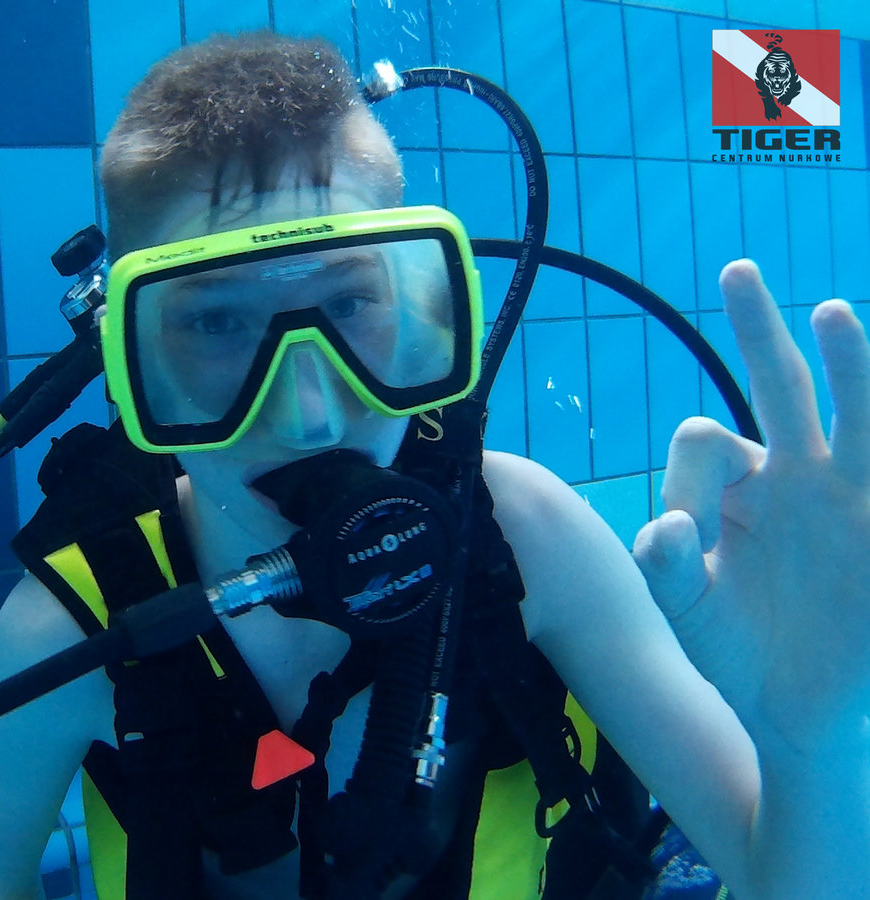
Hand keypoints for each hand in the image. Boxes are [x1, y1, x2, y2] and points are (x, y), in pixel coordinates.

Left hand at [632, 259, 869, 751]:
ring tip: (832, 312)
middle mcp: (791, 475)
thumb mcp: (684, 613)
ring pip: (855, 413)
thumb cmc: (731, 652)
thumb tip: (663, 528)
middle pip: (775, 386)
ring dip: (850, 364)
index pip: (705, 439)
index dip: (690, 476)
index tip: (687, 537)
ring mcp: (848, 495)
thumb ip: (665, 571)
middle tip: (734, 270)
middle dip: (755, 330)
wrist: (795, 713)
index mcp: (733, 488)